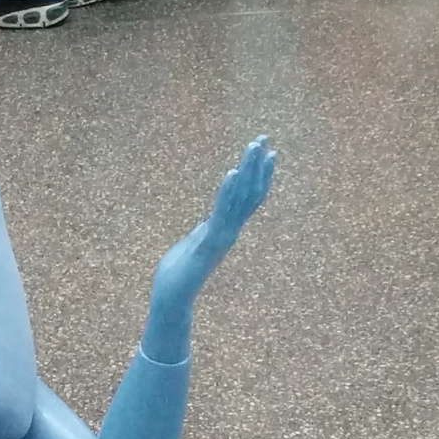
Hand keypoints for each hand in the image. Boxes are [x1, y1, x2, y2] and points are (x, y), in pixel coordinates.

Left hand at [142, 136, 276, 356]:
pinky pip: (221, 213)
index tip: (267, 151)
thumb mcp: (192, 245)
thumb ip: (202, 233)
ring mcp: (221, 236)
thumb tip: (206, 225)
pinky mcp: (209, 242)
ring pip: (240, 198)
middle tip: (264, 138)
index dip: (259, 175)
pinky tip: (232, 173)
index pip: (248, 198)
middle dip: (256, 165)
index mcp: (224, 229)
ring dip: (247, 171)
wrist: (171, 300)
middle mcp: (228, 231)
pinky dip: (227, 192)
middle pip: (249, 192)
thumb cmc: (176, 275)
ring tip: (253, 147)